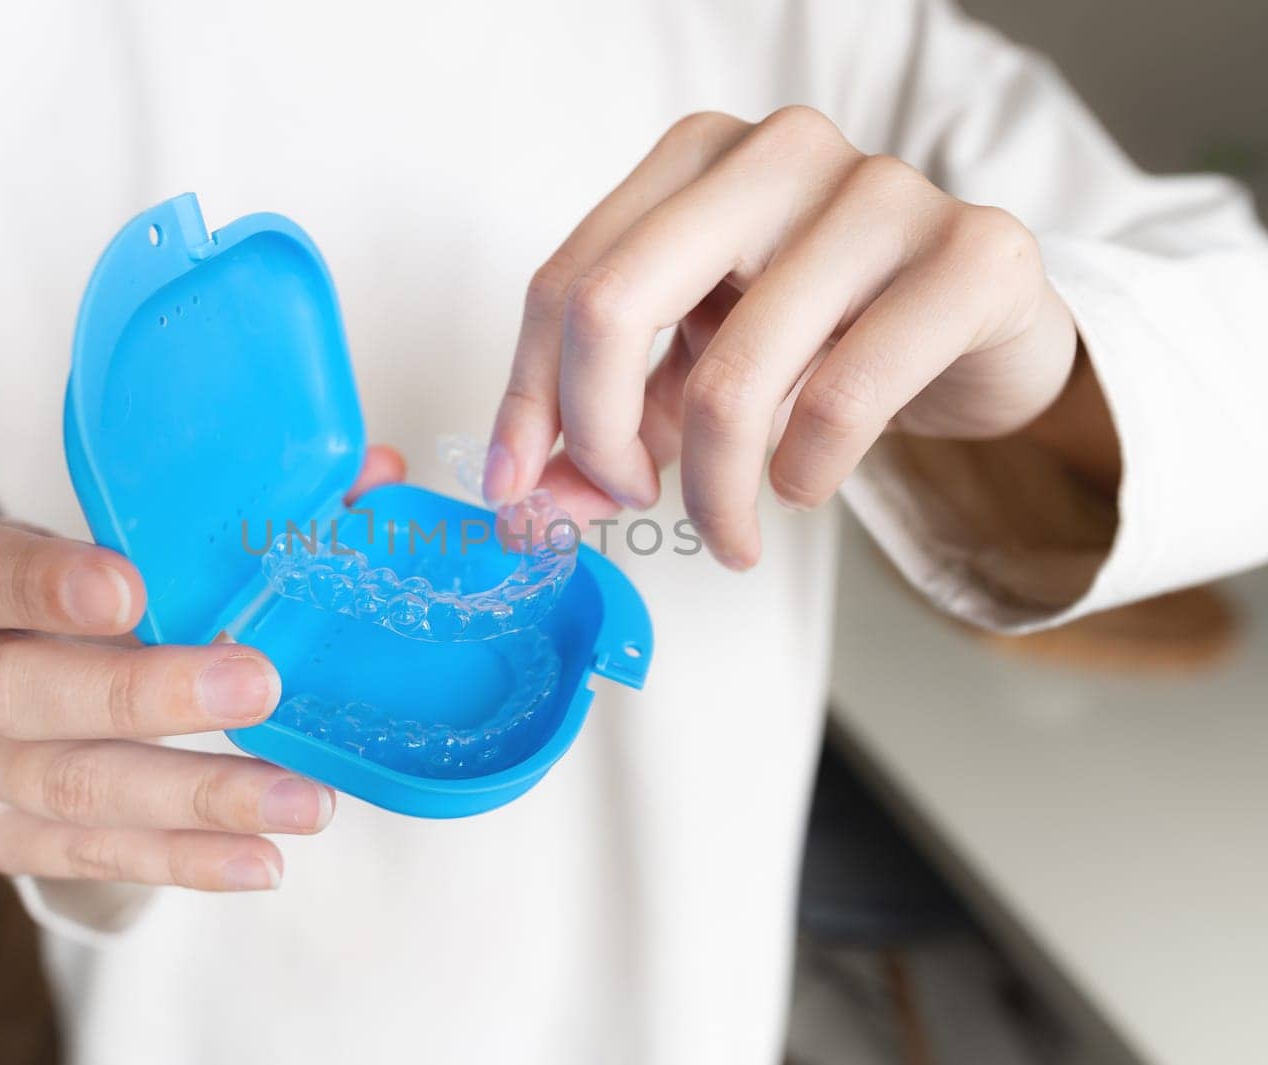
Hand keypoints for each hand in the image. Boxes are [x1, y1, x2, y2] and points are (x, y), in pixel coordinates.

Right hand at [0, 447, 405, 890]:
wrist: (13, 694)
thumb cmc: (91, 605)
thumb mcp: (130, 548)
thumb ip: (234, 517)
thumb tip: (375, 474)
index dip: (48, 584)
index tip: (131, 589)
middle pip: (19, 692)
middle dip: (145, 695)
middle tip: (259, 687)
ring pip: (69, 788)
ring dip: (197, 798)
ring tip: (304, 800)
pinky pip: (89, 857)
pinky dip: (185, 862)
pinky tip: (262, 859)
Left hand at [486, 108, 1081, 567]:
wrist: (987, 330)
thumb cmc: (830, 338)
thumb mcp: (703, 371)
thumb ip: (618, 424)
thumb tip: (530, 504)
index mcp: (696, 159)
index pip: (565, 282)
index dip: (525, 400)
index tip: (516, 490)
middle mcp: (778, 153)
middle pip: (615, 305)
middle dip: (597, 437)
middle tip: (624, 504)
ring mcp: (879, 192)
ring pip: (733, 377)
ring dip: (713, 494)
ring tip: (729, 534)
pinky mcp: (971, 255)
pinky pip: (844, 398)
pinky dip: (804, 472)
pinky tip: (803, 485)